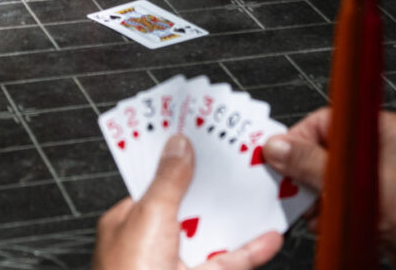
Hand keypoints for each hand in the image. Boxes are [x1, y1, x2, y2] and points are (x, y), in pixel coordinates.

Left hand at [92, 134, 282, 269]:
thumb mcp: (150, 216)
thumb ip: (170, 179)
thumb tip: (178, 145)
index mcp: (126, 224)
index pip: (156, 182)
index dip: (179, 160)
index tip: (203, 139)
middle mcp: (150, 246)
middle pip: (188, 206)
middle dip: (214, 187)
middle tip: (240, 160)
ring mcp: (175, 268)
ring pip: (212, 235)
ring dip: (236, 216)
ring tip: (262, 191)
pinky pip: (228, 263)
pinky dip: (250, 250)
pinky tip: (269, 236)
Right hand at [263, 110, 395, 269]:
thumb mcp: (351, 185)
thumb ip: (310, 163)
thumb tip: (278, 147)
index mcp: (383, 128)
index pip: (329, 120)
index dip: (300, 139)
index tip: (279, 157)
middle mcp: (385, 145)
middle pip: (330, 148)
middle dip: (308, 171)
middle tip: (291, 187)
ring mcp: (387, 173)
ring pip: (337, 174)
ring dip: (318, 193)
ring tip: (309, 210)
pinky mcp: (385, 199)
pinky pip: (349, 193)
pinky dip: (334, 206)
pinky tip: (326, 220)